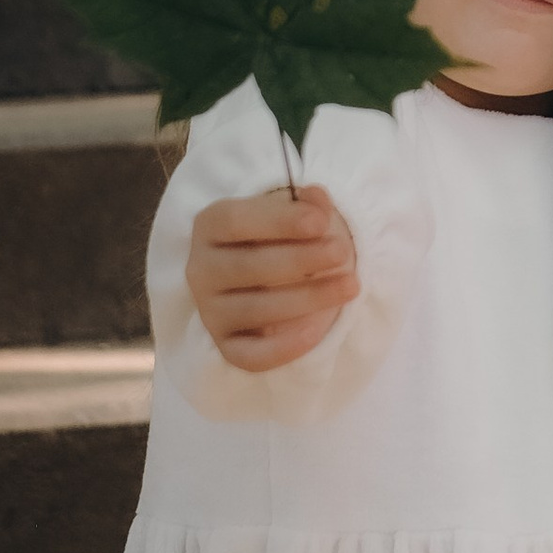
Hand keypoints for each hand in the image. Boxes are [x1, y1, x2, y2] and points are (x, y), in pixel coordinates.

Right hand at [185, 183, 357, 372]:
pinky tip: (317, 330)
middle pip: (248, 266)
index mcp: (210, 226)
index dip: (278, 221)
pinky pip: (251, 355)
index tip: (320, 221)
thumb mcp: (293, 212)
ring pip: (255, 310)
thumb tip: (317, 197)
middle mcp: (201, 270)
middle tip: (341, 252)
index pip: (234, 221)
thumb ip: (307, 204)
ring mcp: (211, 311)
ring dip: (307, 299)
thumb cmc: (281, 234)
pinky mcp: (226, 345)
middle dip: (300, 259)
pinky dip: (284, 347)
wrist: (273, 273)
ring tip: (350, 285)